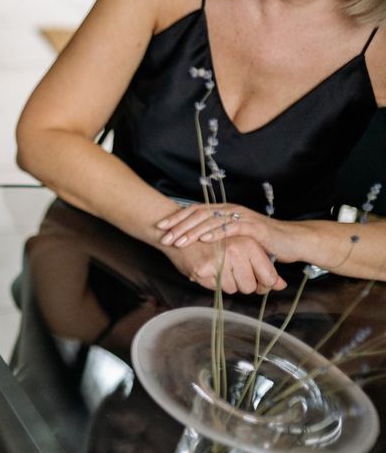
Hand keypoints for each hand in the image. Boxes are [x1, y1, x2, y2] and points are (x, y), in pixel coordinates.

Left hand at [157, 203, 300, 261]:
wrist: (291, 241)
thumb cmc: (261, 241)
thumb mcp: (234, 238)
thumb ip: (217, 236)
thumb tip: (193, 243)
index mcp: (224, 211)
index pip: (195, 211)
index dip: (177, 218)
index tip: (160, 228)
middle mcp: (231, 210)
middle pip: (199, 214)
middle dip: (179, 226)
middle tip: (164, 238)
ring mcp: (242, 217)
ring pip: (212, 220)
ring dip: (192, 231)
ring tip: (178, 240)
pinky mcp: (253, 227)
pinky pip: (231, 228)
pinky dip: (216, 233)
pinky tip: (204, 240)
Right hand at [162, 237, 286, 294]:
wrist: (178, 232)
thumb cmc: (213, 241)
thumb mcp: (242, 248)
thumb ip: (264, 266)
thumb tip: (281, 285)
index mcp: (249, 243)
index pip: (269, 276)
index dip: (264, 284)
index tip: (258, 282)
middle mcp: (236, 251)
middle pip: (250, 286)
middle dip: (243, 284)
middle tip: (232, 273)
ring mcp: (219, 260)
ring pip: (233, 289)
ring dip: (227, 283)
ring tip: (218, 268)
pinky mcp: (203, 270)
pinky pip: (216, 288)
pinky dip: (213, 282)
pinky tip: (208, 269)